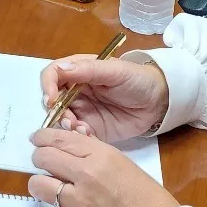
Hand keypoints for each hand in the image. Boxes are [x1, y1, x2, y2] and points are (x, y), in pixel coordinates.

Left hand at [18, 128, 180, 206]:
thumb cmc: (147, 199)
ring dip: (37, 187)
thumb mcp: (123, 164)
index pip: (60, 139)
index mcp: (100, 156)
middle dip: (39, 159)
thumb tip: (74, 144)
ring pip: (39, 185)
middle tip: (42, 164)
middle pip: (45, 158)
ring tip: (42, 190)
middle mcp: (86, 175)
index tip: (37, 140)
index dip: (43, 138)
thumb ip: (96, 153)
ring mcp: (79, 204)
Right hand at [40, 55, 167, 142]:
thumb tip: (60, 69)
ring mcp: (82, 110)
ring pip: (61, 118)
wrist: (159, 102)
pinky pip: (75, 134)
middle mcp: (76, 90)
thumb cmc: (137, 79)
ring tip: (81, 129)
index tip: (52, 100)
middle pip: (52, 100)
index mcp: (79, 71)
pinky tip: (89, 135)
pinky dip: (77, 137)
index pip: (52, 75)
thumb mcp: (115, 71)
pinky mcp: (90, 128)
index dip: (47, 86)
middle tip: (69, 121)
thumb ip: (88, 70)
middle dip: (56, 111)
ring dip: (65, 126)